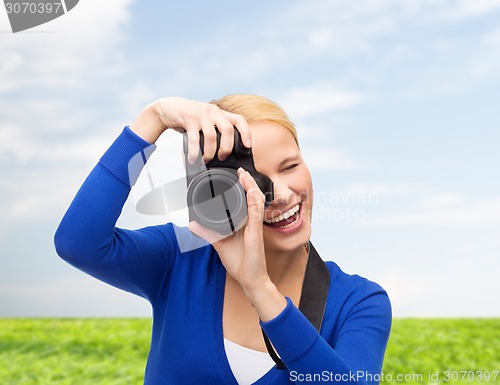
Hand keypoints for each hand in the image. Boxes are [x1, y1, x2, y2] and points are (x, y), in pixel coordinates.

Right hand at [130, 97, 250, 163]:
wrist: (168, 108)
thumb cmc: (189, 117)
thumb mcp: (206, 120)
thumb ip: (217, 129)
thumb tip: (228, 149)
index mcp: (220, 113)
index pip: (239, 120)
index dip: (246, 133)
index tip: (248, 146)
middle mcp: (213, 112)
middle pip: (228, 130)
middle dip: (226, 148)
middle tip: (221, 158)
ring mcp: (201, 114)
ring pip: (212, 137)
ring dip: (210, 152)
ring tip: (205, 160)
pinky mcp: (188, 119)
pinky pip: (194, 138)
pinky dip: (194, 151)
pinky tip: (193, 159)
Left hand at [189, 168, 286, 320]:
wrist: (250, 279)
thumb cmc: (241, 262)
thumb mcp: (220, 244)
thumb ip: (208, 232)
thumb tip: (192, 224)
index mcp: (245, 223)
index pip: (246, 201)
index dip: (244, 187)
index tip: (237, 176)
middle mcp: (251, 222)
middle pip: (253, 197)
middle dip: (248, 182)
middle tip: (241, 170)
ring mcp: (255, 226)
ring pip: (256, 201)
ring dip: (250, 186)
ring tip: (244, 175)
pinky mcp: (256, 233)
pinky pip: (256, 214)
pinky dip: (253, 201)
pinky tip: (251, 192)